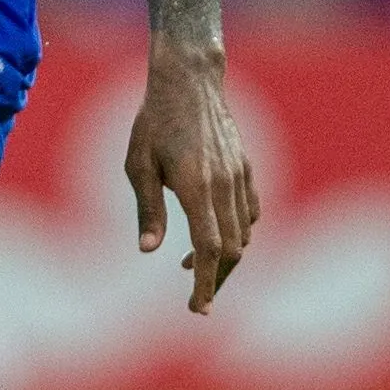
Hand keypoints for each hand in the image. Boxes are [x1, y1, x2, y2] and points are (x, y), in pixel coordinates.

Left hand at [127, 49, 254, 313]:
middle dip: (217, 280)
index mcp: (197, 188)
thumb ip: (148, 209)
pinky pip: (251, 212)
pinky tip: (217, 235)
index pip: (209, 250)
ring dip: (225, 259)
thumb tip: (147, 250)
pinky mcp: (246, 168)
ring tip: (194, 266)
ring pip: (244, 234)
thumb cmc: (154, 121)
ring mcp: (240, 176)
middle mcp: (225, 186)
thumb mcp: (138, 164)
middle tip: (196, 298)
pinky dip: (239, 233)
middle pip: (232, 250)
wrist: (190, 81)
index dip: (205, 283)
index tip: (197, 308)